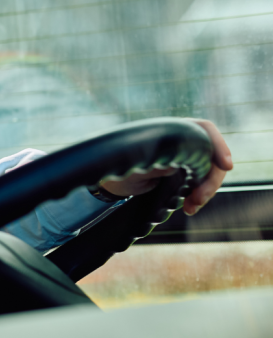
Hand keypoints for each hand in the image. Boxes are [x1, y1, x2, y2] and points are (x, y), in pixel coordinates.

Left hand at [99, 119, 232, 214]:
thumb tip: (176, 164)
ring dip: (205, 192)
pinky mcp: (182, 176)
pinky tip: (188, 209)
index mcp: (170, 130)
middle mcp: (181, 142)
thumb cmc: (120, 167)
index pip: (204, 129)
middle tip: (199, 199)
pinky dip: (198, 198)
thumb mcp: (138, 164)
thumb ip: (159, 161)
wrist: (110, 182)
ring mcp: (183, 159)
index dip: (219, 145)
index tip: (226, 166)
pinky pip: (199, 185)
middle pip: (211, 156)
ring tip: (190, 208)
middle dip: (211, 180)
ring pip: (208, 173)